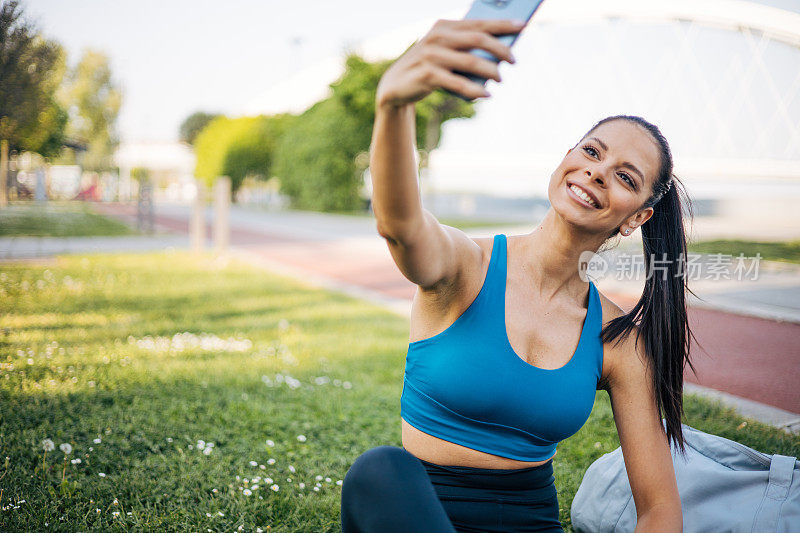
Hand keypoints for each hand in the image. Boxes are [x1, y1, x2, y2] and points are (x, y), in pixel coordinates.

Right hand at [375, 18, 524, 107]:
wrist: (396, 85)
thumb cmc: (428, 67)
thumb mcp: (445, 53)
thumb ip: (466, 50)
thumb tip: (500, 57)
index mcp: (444, 26)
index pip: (478, 23)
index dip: (502, 24)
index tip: (523, 25)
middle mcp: (437, 37)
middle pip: (478, 40)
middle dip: (501, 49)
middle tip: (514, 61)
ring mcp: (431, 56)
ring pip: (471, 62)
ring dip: (491, 72)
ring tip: (501, 79)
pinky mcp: (427, 75)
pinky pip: (458, 84)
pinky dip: (475, 90)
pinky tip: (486, 95)